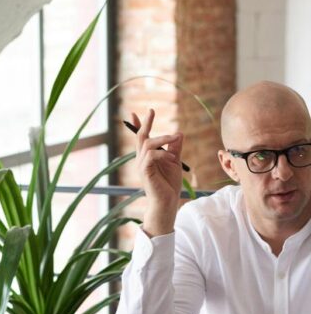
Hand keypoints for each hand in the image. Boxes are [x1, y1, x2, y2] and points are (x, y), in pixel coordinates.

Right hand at [132, 109, 183, 236]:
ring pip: (147, 144)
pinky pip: (150, 156)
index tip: (134, 113)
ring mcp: (142, 166)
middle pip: (140, 137)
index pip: (141, 139)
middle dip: (145, 123)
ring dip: (162, 139)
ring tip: (175, 138)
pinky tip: (171, 157)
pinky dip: (162, 153)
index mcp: (147, 157)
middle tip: (151, 111)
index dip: (137, 126)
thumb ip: (175, 148)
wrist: (167, 202)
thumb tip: (179, 133)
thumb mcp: (175, 162)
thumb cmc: (169, 185)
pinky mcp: (145, 172)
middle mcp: (142, 160)